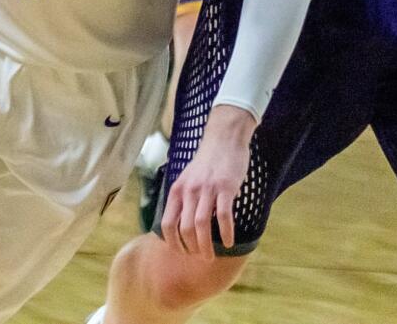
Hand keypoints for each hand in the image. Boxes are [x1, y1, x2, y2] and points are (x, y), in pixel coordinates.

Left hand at [160, 105, 255, 255]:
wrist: (224, 138)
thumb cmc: (207, 162)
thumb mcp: (187, 179)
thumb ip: (183, 199)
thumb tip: (180, 226)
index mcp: (177, 190)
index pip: (167, 224)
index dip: (173, 243)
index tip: (183, 253)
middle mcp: (189, 190)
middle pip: (185, 229)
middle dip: (192, 249)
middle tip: (201, 258)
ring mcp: (207, 189)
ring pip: (202, 225)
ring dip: (206, 246)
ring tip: (211, 256)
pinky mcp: (225, 187)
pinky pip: (223, 216)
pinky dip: (226, 233)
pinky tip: (229, 242)